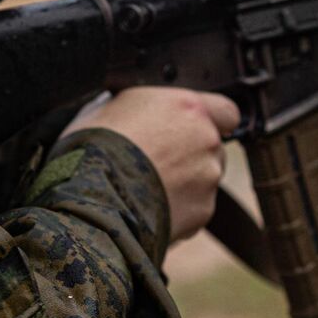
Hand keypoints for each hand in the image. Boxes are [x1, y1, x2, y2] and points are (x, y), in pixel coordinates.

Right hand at [63, 86, 240, 242]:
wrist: (91, 199)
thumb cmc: (93, 148)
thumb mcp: (109, 107)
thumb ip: (139, 105)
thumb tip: (136, 109)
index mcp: (188, 107)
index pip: (226, 110)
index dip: (213, 120)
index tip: (195, 129)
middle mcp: (206, 140)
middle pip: (213, 147)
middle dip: (193, 155)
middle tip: (158, 163)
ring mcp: (207, 178)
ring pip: (205, 179)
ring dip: (186, 184)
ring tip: (148, 190)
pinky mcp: (202, 212)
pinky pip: (195, 209)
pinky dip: (179, 210)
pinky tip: (149, 209)